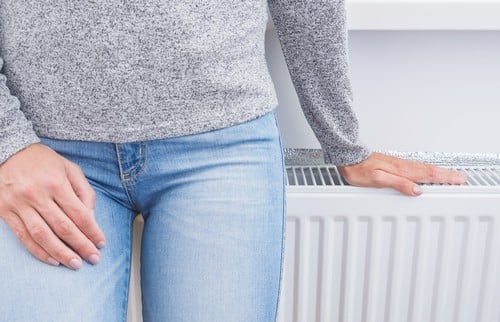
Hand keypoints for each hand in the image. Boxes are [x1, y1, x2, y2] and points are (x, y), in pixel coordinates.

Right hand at [0, 143, 105, 269]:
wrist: (7, 151)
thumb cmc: (43, 161)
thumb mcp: (69, 168)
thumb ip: (83, 191)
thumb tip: (91, 216)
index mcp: (56, 183)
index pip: (79, 213)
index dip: (92, 231)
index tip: (101, 243)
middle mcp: (37, 195)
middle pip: (63, 227)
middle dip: (81, 246)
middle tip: (93, 258)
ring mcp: (20, 204)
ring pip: (43, 235)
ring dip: (61, 253)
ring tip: (75, 264)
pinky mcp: (6, 211)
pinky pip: (23, 236)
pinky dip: (38, 251)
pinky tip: (52, 260)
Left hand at [337, 152, 466, 195]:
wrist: (349, 158)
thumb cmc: (359, 170)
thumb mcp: (377, 180)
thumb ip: (397, 184)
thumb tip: (416, 190)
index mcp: (401, 171)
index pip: (428, 175)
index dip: (444, 178)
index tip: (458, 180)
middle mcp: (402, 166)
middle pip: (429, 170)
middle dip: (446, 174)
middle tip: (461, 177)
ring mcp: (398, 164)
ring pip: (423, 168)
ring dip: (438, 171)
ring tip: (450, 175)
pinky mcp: (393, 164)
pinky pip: (415, 168)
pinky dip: (426, 170)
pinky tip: (427, 173)